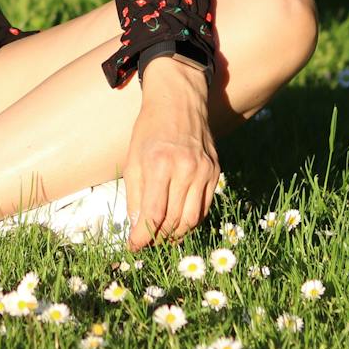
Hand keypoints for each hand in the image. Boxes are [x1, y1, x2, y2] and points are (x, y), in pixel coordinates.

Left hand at [123, 58, 218, 250]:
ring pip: (192, 219)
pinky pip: (204, 207)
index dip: (142, 237)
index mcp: (160, 165)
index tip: (134, 246)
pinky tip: (178, 222)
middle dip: (158, 238)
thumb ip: (135, 196)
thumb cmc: (149, 130)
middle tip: (146, 242)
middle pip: (174, 221)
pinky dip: (191, 220)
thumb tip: (137, 227)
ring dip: (175, 234)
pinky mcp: (215, 172)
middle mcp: (186, 170)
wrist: (179, 102)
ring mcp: (204, 172)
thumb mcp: (132, 160)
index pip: (153, 215)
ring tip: (161, 236)